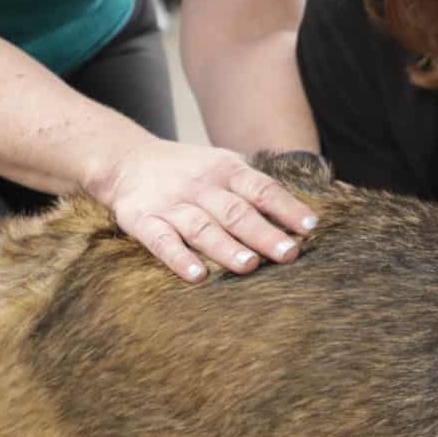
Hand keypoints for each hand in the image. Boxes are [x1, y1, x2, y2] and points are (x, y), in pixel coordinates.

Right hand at [91, 138, 319, 282]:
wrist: (127, 160)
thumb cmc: (190, 172)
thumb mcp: (223, 166)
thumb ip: (256, 189)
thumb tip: (303, 218)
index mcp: (226, 170)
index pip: (262, 189)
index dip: (287, 207)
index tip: (310, 227)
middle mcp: (201, 186)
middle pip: (236, 211)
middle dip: (263, 233)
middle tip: (288, 253)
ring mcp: (172, 203)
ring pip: (202, 227)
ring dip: (226, 247)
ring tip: (249, 265)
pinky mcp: (144, 220)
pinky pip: (162, 241)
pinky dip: (179, 258)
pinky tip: (196, 276)